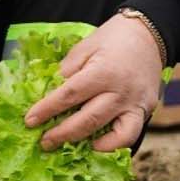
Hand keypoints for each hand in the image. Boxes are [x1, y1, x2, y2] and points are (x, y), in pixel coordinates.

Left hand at [23, 14, 163, 151]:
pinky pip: (131, 134)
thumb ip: (67, 72)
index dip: (47, 110)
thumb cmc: (112, 39)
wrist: (150, 34)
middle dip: (62, 134)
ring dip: (91, 143)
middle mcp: (121, 91)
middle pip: (88, 120)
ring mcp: (137, 103)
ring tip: (73, 146)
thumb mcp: (84, 48)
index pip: (69, 96)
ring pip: (115, 135)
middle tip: (45, 141)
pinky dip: (115, 143)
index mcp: (103, 72)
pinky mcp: (146, 109)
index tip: (30, 121)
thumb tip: (50, 95)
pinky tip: (99, 142)